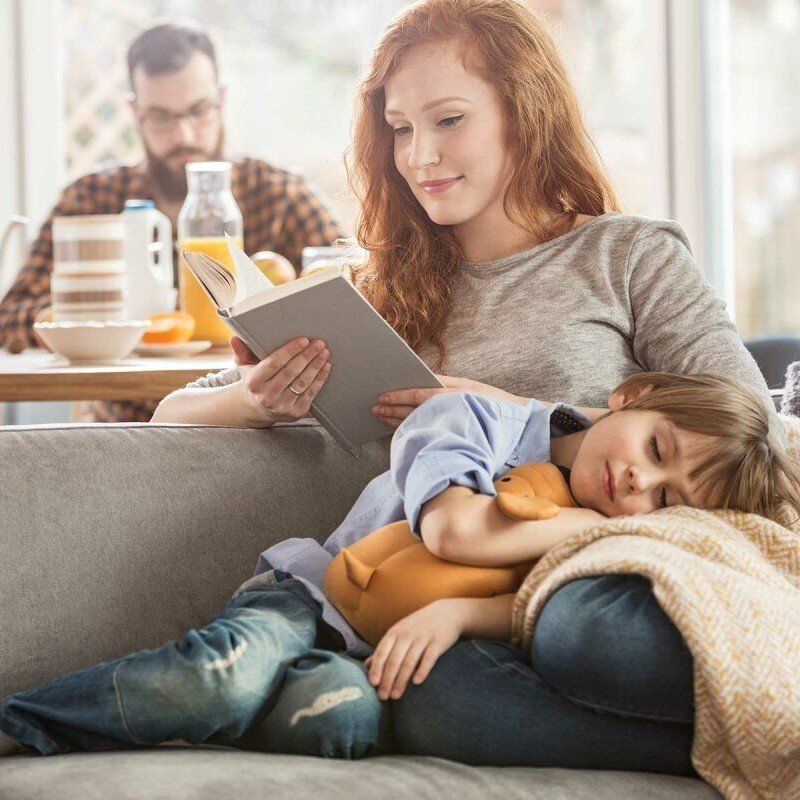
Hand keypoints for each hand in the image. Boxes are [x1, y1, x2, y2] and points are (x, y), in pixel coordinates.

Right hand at [230, 335, 331, 424]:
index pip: (274, 363)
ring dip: (316, 366)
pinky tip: (325, 367)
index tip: (304, 340)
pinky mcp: (295, 413)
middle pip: (291, 372)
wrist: (258, 408)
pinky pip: (310, 393)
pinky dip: (320, 379)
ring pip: (302, 383)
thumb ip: (242, 351)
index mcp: (254, 382)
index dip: (291, 351)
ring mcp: (281, 406)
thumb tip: (234, 338)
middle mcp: (266, 396)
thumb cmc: (255, 381)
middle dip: (307, 356)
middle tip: (319, 343)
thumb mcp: (245, 366)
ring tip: (324, 353)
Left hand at [364, 599, 465, 699]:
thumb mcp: (399, 633)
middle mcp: (407, 634)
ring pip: (409, 661)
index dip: (377, 667)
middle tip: (383, 697)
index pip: (382, 651)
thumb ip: (385, 649)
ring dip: (401, 680)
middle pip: (394, 660)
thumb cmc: (418, 626)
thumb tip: (366, 666)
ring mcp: (423, 638)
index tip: (373, 683)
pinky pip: (429, 658)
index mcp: (395, 632)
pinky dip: (422, 670)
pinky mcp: (438, 642)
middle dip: (387, 679)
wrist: (447, 613)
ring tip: (395, 696)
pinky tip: (416, 682)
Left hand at [371, 374, 527, 427]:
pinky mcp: (461, 432)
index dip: (399, 396)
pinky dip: (416, 431)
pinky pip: (432, 432)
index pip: (421, 393)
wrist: (523, 420)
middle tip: (374, 409)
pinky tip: (403, 430)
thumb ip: (448, 388)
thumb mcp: (472, 389)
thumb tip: (420, 388)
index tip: (382, 397)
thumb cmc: (495, 404)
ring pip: (422, 420)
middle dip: (394, 408)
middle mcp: (455, 403)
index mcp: (457, 389)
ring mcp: (457, 419)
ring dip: (399, 420)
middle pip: (417, 407)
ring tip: (381, 417)